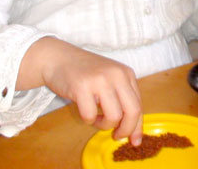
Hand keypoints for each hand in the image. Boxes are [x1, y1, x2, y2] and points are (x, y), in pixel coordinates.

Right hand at [17, 37, 142, 144]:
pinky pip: (90, 116)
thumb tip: (134, 133)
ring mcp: (100, 80)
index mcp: (126, 73)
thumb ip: (122, 100)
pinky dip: (87, 120)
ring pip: (114, 116)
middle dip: (126, 130)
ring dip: (104, 125)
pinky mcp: (82, 87)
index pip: (139, 104)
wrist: (58, 58)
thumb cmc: (85, 74)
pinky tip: (84, 110)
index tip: (135, 141)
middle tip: (116, 136)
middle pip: (132, 111)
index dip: (137, 126)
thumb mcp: (109, 81)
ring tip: (96, 118)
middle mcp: (117, 75)